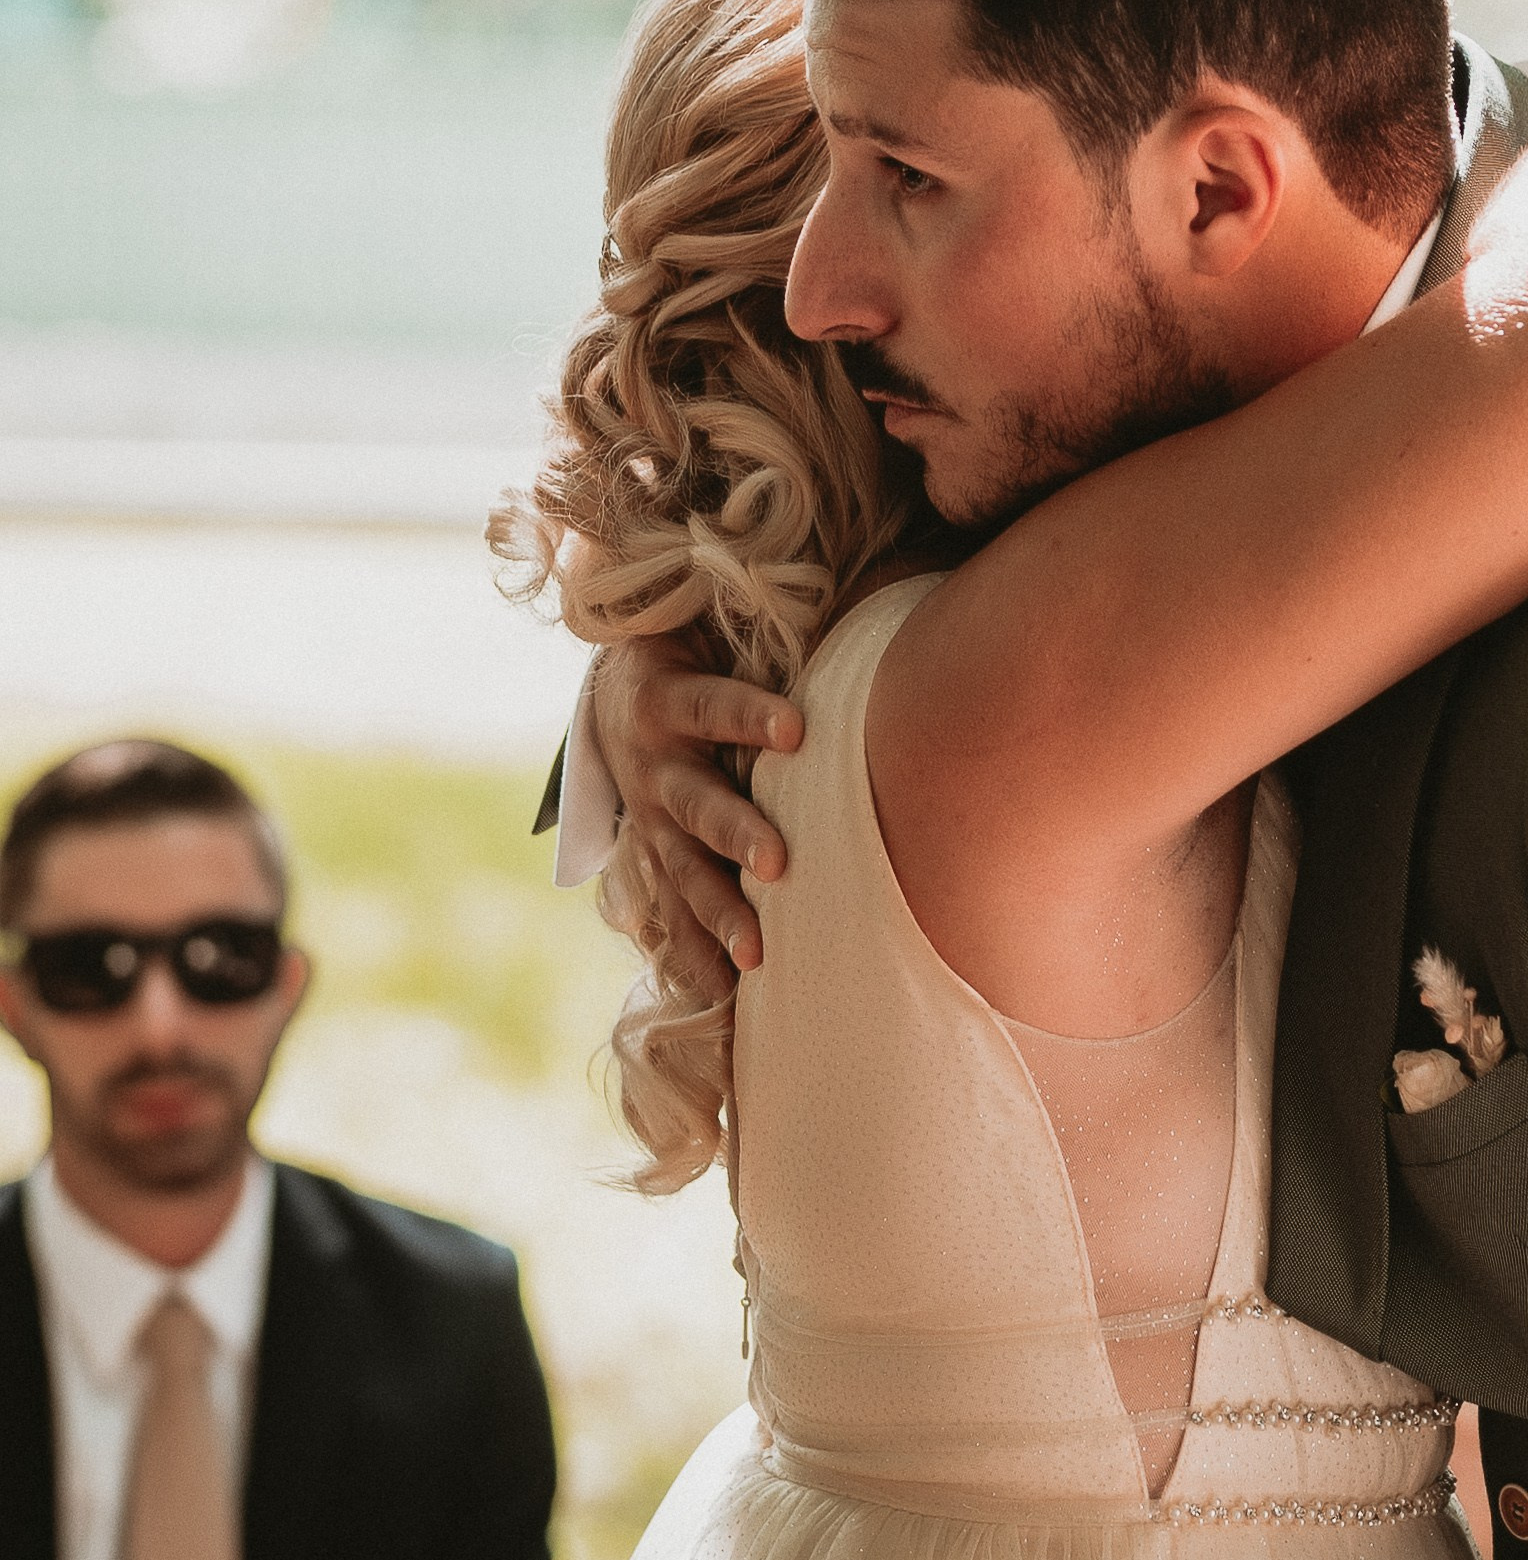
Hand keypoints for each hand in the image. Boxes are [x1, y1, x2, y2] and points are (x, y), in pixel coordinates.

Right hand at [590, 632, 802, 992]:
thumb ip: (773, 613)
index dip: (749, 715)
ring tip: (757, 957)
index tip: (795, 728)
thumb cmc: (694, 647)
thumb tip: (883, 560)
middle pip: (698, 802)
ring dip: (719, 915)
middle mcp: (653, 765)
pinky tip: (726, 999)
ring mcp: (650, 821)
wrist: (612, 691)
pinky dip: (696, 955)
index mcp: (665, 696)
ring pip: (684, 872)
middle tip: (780, 861)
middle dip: (738, 833)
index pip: (712, 703)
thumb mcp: (709, 619)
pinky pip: (672, 913)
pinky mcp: (653, 858)